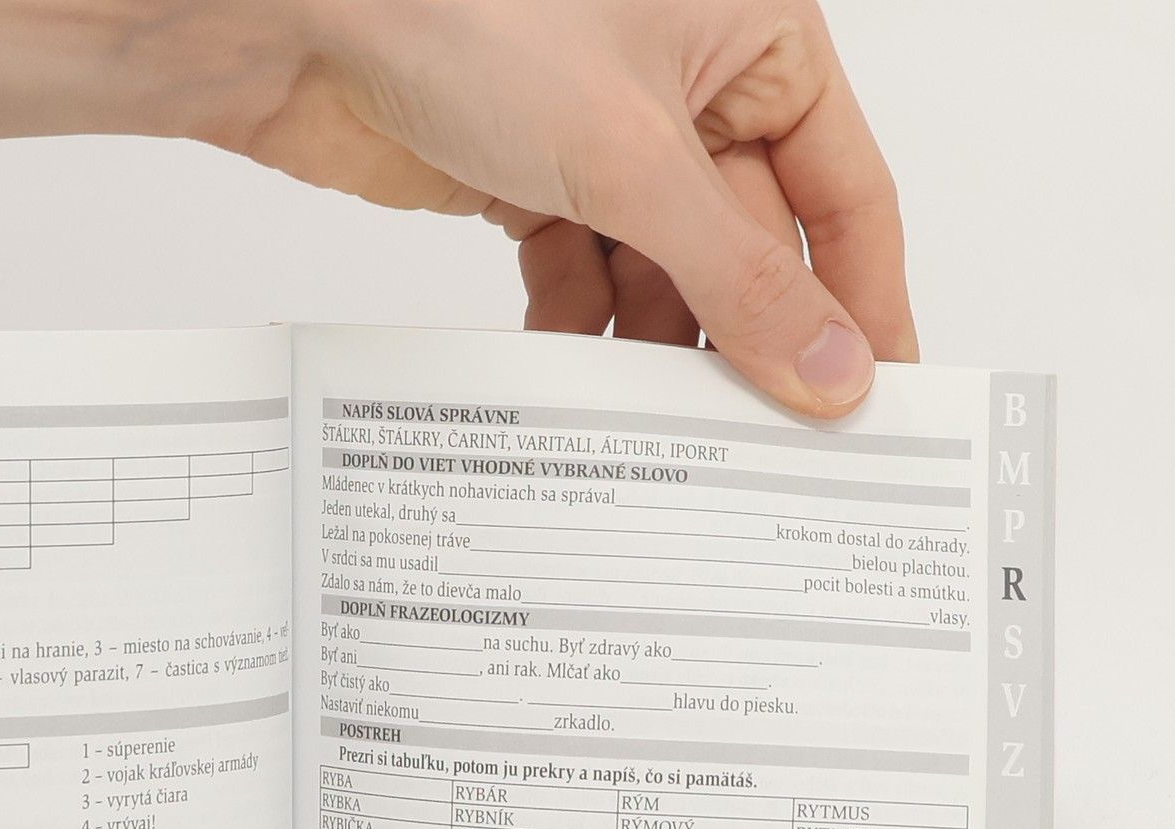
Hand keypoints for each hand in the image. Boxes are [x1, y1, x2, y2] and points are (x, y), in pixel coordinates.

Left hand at [204, 0, 915, 412]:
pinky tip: (570, 373)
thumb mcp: (634, 158)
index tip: (873, 395)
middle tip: (762, 440)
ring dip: (657, 347)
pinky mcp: (534, 180)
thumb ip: (737, 275)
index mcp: (752, 32)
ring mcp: (607, 136)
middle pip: (750, 244)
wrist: (301, 23)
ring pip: (665, 274)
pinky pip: (586, 277)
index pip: (841, 188)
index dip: (860, 298)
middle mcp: (688, 82)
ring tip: (659, 423)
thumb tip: (827, 363)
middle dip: (748, 338)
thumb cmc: (469, 10)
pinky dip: (580, 329)